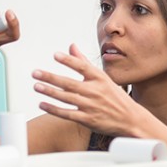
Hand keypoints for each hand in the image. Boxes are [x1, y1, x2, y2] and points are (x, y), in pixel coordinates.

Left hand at [32, 44, 166, 138]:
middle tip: (36, 73)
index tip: (56, 55)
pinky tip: (42, 104)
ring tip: (36, 86)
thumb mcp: (103, 77)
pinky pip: (68, 114)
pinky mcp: (88, 119)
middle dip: (51, 77)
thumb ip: (84, 62)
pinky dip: (54, 109)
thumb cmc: (114, 96)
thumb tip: (71, 46)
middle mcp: (95, 91)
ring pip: (66, 98)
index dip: (69, 61)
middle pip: (69, 83)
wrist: (130, 119)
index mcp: (100, 78)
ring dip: (50, 92)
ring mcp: (91, 106)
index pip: (82, 67)